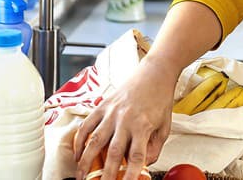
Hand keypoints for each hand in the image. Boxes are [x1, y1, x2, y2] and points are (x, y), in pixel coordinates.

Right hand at [73, 58, 177, 179]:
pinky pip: (86, 125)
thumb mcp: (165, 126)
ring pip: (95, 140)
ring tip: (81, 176)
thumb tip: (143, 165)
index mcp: (143, 126)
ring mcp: (111, 112)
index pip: (137, 156)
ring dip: (86, 161)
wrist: (155, 73)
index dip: (131, 174)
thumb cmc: (160, 98)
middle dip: (106, 174)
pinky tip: (77, 153)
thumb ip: (154, 148)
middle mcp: (125, 119)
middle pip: (113, 152)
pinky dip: (79, 141)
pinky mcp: (102, 105)